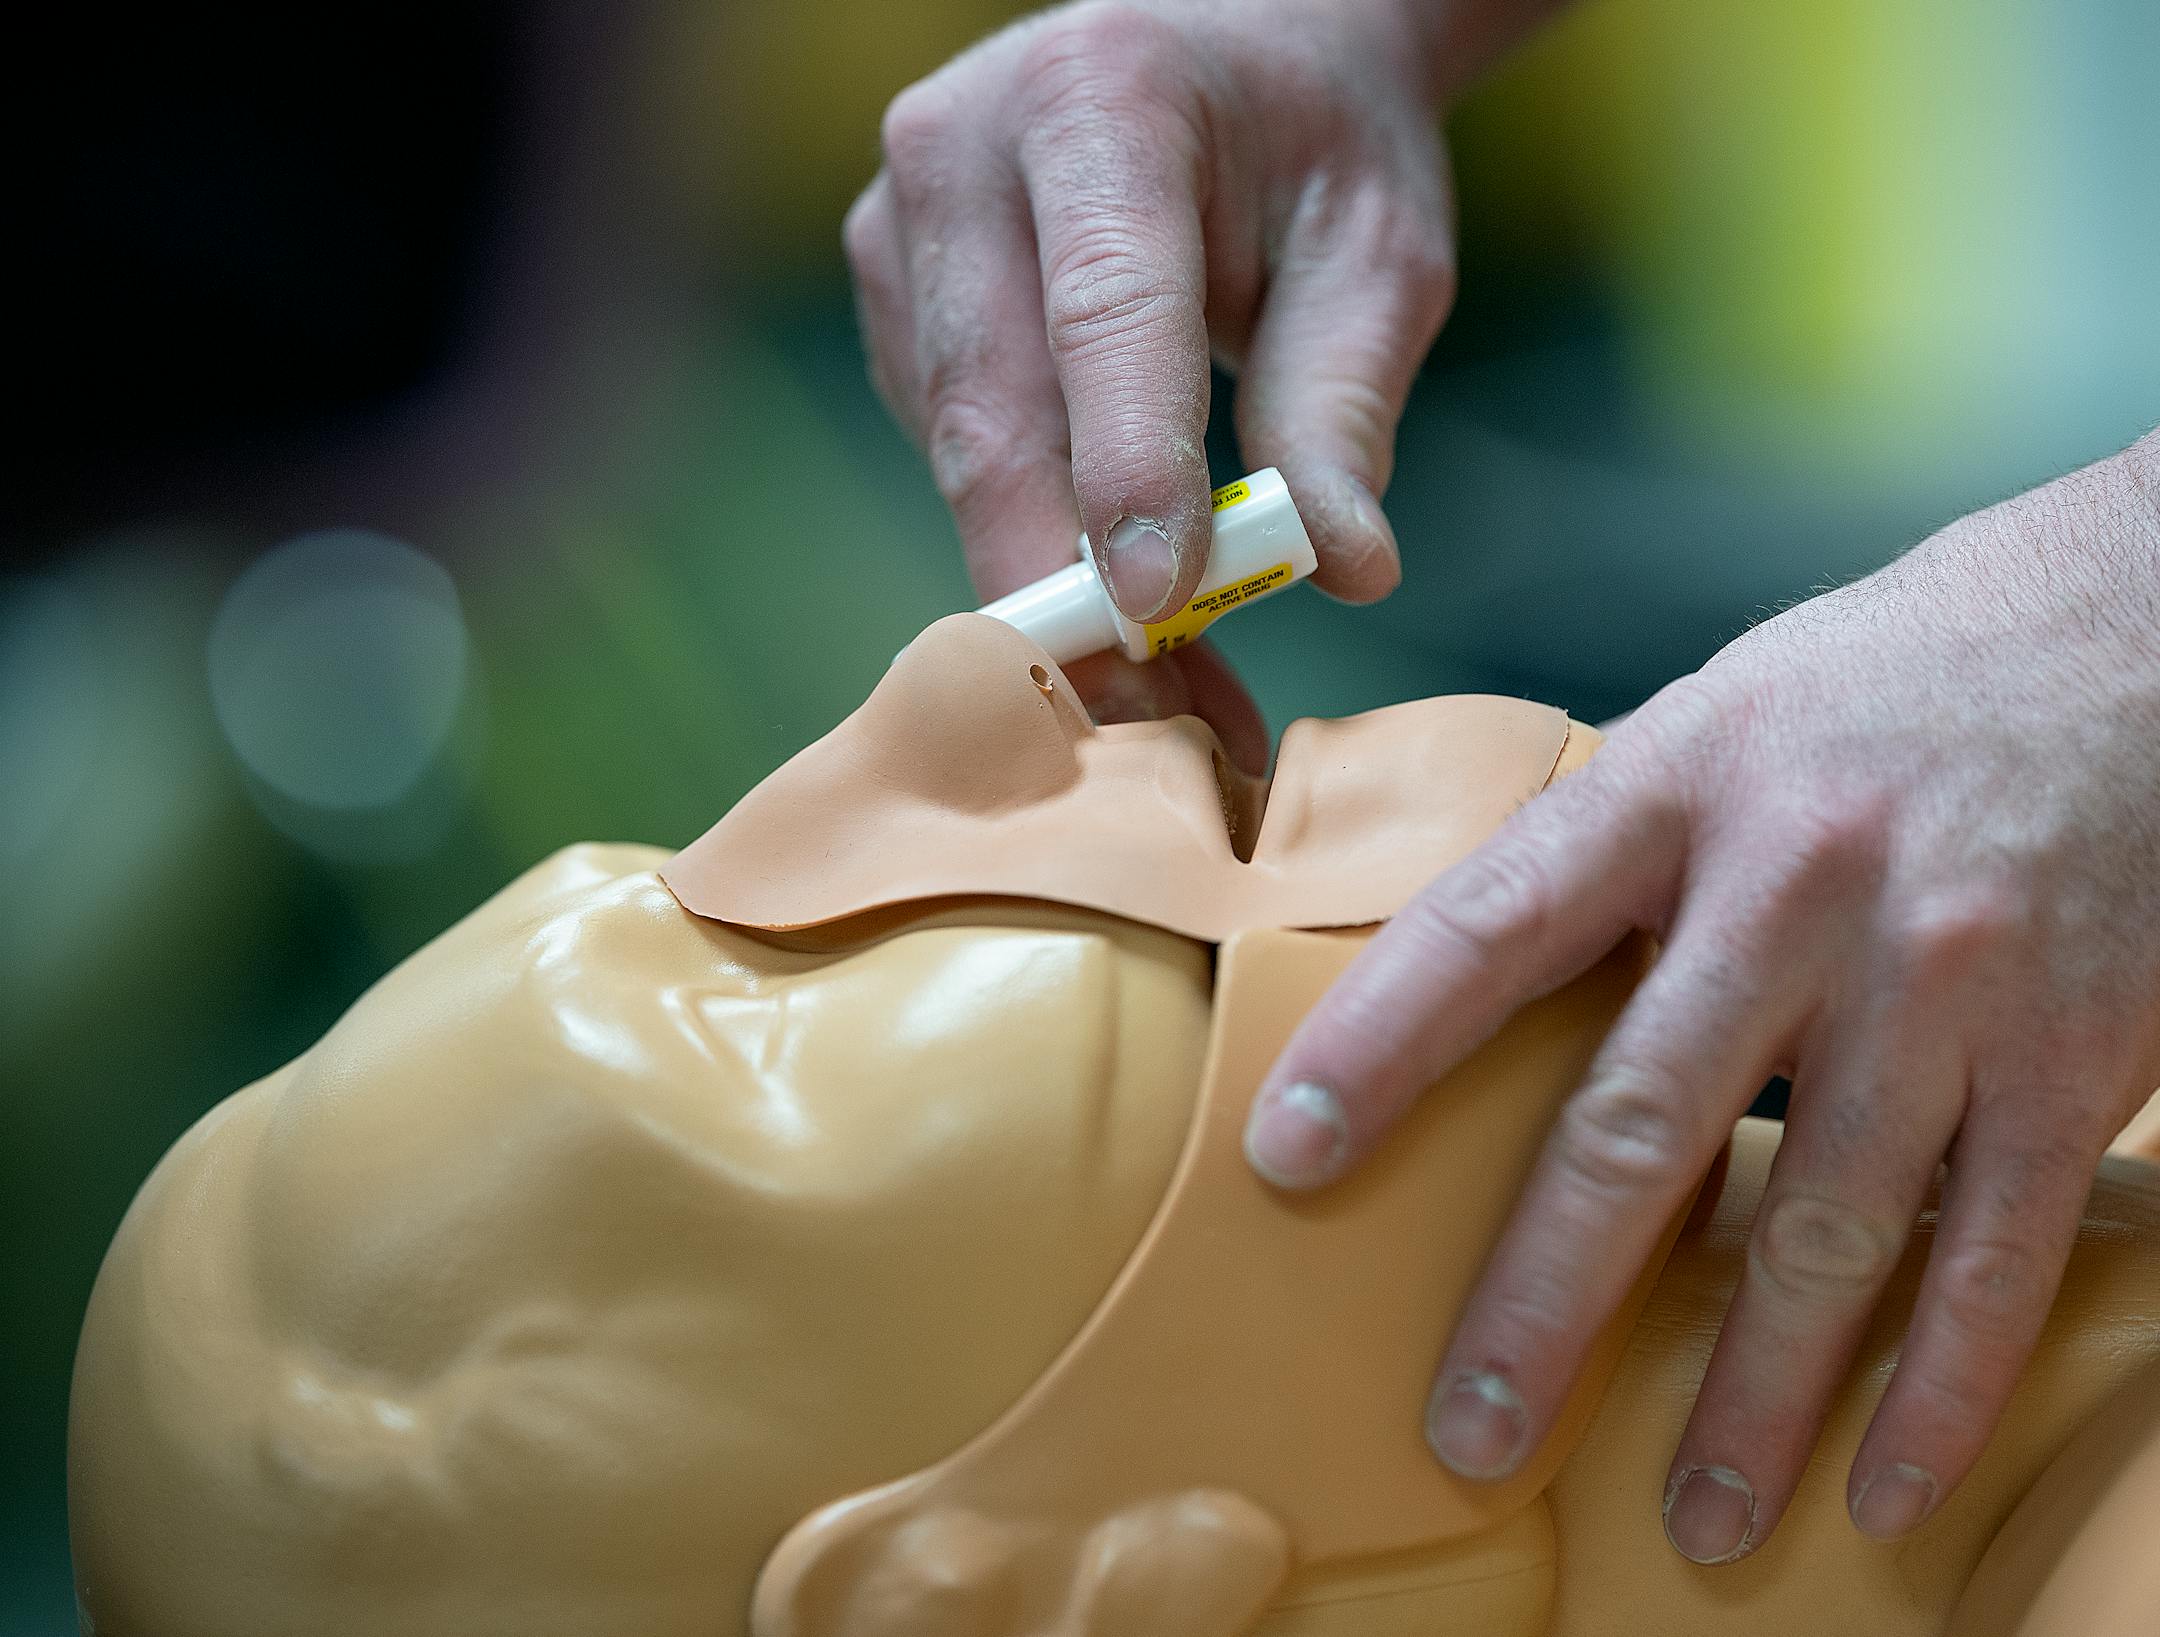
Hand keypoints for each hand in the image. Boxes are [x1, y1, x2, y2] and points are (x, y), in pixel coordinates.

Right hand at [848, 0, 1469, 769]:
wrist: (1220, 59)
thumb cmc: (1311, 149)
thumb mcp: (1373, 256)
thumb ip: (1341, 408)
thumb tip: (1343, 571)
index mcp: (1101, 98)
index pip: (1105, 310)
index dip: (1127, 470)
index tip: (1163, 606)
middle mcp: (961, 151)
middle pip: (994, 414)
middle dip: (1069, 588)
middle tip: (1158, 723)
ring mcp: (899, 229)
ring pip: (964, 458)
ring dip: (1057, 590)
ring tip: (1176, 685)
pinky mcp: (888, 301)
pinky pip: (952, 455)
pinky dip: (1033, 542)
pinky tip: (1114, 593)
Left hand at [1245, 432, 2159, 1560]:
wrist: (2135, 626)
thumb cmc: (1883, 687)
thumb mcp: (1713, 722)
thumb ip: (1606, 858)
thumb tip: (1472, 995)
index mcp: (1676, 789)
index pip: (1491, 924)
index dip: (1379, 1043)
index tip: (1287, 1156)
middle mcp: (1801, 885)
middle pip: (1643, 1119)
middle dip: (1545, 1296)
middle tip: (1470, 1428)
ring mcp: (1946, 976)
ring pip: (1825, 1221)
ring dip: (1751, 1392)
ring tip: (1694, 1519)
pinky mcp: (2074, 1050)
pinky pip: (1995, 1248)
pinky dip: (1938, 1385)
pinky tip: (1884, 1483)